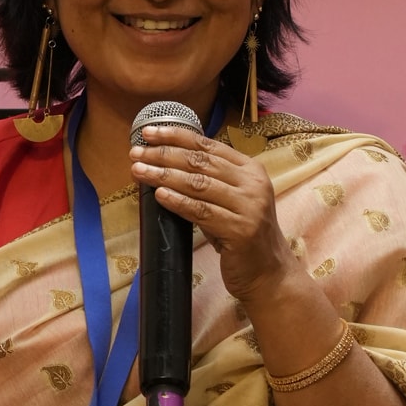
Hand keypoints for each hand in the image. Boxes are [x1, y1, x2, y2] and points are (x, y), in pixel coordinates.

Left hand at [129, 127, 295, 303]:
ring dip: (164, 176)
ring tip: (139, 171)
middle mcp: (253, 183)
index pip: (208, 144)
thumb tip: (164, 162)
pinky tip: (160, 195)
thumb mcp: (230, 200)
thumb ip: (208, 180)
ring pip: (198, 184)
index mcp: (250, 169)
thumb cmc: (241, 234)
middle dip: (164, 154)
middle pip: (200, 161)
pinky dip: (178, 202)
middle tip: (136, 153)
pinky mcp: (241, 230)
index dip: (176, 136)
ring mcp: (249, 206)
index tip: (148, 132)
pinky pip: (202, 212)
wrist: (268, 272)